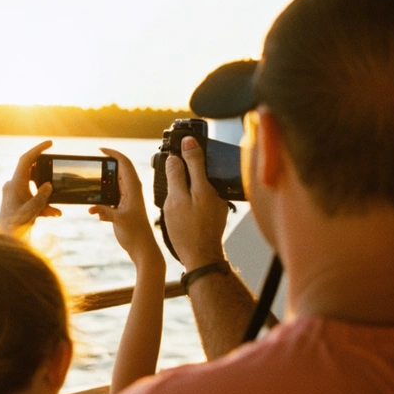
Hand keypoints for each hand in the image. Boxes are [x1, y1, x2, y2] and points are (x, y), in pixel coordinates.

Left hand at [0, 140, 60, 236]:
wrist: (5, 240)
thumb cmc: (14, 227)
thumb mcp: (31, 211)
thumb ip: (41, 197)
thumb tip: (49, 185)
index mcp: (14, 184)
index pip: (26, 160)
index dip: (38, 149)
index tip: (50, 143)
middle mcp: (13, 186)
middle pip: (32, 172)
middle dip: (47, 176)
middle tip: (57, 172)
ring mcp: (16, 194)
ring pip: (35, 187)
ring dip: (47, 196)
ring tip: (56, 209)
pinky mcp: (19, 203)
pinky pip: (33, 198)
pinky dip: (44, 205)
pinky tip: (55, 214)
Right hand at [89, 149, 162, 267]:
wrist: (143, 249)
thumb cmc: (136, 235)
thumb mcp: (119, 221)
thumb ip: (105, 212)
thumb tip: (91, 208)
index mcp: (133, 189)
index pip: (124, 163)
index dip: (113, 153)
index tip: (100, 150)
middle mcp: (131, 191)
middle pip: (119, 169)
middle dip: (106, 164)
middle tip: (92, 164)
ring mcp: (127, 198)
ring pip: (114, 182)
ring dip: (103, 180)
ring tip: (90, 182)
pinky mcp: (123, 207)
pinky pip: (110, 194)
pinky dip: (101, 195)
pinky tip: (94, 206)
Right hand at [162, 136, 228, 268]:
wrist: (202, 257)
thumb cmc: (187, 232)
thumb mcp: (175, 201)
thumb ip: (176, 176)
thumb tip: (176, 156)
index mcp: (205, 186)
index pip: (196, 156)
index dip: (187, 145)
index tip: (183, 136)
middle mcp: (214, 191)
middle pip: (200, 168)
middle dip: (188, 162)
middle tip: (176, 156)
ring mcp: (217, 202)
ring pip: (202, 183)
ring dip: (190, 178)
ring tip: (176, 179)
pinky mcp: (216, 212)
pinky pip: (203, 195)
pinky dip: (194, 193)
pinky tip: (184, 201)